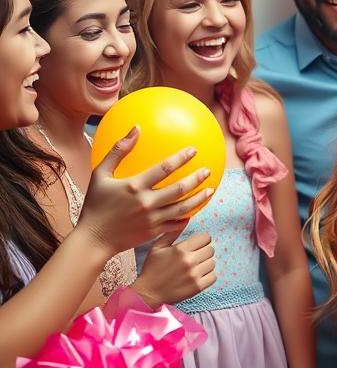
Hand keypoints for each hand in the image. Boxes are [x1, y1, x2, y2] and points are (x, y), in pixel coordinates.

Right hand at [77, 128, 214, 257]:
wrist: (93, 239)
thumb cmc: (96, 205)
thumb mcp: (100, 175)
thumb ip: (117, 151)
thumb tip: (136, 128)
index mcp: (134, 186)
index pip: (164, 168)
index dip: (181, 158)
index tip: (194, 150)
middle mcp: (146, 202)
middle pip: (179, 188)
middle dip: (197, 178)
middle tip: (208, 171)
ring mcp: (152, 219)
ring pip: (183, 208)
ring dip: (199, 198)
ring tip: (211, 190)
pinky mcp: (154, 231)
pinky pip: (176, 223)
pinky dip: (188, 216)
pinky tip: (196, 209)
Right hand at [134, 228, 215, 306]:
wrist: (147, 293)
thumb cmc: (152, 269)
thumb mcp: (158, 247)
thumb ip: (173, 233)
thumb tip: (186, 219)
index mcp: (181, 249)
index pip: (206, 238)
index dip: (202, 240)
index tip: (196, 245)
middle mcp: (189, 261)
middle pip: (211, 249)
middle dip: (204, 251)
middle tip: (194, 257)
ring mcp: (194, 274)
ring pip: (212, 263)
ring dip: (206, 264)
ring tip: (195, 267)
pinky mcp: (197, 287)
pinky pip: (213, 277)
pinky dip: (208, 276)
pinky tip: (197, 276)